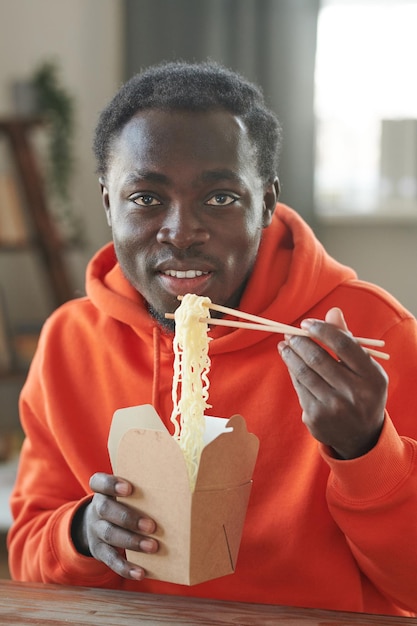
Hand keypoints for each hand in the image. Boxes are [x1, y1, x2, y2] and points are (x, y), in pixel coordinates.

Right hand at [72, 472, 157, 579]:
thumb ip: (141, 490)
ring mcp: (96, 530)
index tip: (129, 488)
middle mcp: (96, 509)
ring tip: (153, 547)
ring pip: (110, 534)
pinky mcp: (99, 551)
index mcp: (103, 491)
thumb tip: (177, 487)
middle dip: (129, 518)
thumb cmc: (122, 504)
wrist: (95, 525)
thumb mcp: (123, 494)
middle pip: (106, 509)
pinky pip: (111, 560)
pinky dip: (126, 568)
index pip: (99, 482)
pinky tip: (140, 573)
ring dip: (132, 541)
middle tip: (152, 526)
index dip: (111, 484)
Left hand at [278, 307, 387, 458]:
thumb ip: (348, 341)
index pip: (343, 345)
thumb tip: (332, 311)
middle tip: (290, 334)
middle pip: (319, 358)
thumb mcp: (365, 369)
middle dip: (300, 342)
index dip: (322, 330)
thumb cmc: (362, 392)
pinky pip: (299, 388)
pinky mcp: (316, 418)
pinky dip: (293, 372)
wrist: (361, 437)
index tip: (306, 323)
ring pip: (304, 373)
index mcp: (372, 377)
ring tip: (284, 345)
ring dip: (290, 355)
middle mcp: (354, 394)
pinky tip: (290, 363)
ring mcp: (333, 408)